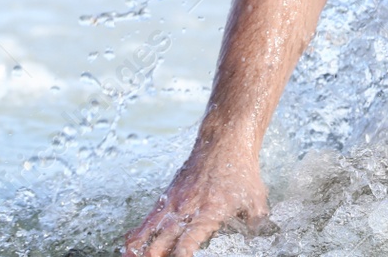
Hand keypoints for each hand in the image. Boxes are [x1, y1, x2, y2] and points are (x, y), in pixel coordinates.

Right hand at [123, 145, 268, 256]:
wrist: (224, 141)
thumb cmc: (241, 171)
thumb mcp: (256, 200)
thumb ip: (255, 223)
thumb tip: (257, 237)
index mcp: (209, 213)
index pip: (188, 242)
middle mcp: (187, 209)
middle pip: (162, 240)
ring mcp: (174, 202)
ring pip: (148, 230)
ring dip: (137, 249)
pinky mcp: (168, 196)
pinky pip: (148, 218)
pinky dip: (138, 233)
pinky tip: (130, 245)